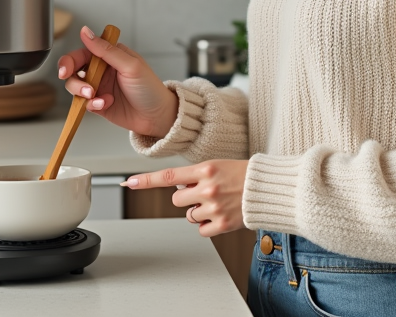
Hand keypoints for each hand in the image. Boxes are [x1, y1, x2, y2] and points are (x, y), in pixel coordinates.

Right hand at [57, 25, 178, 137]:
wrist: (157, 116)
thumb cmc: (149, 88)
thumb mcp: (130, 65)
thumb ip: (106, 50)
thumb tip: (86, 32)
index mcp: (109, 56)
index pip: (83, 53)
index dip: (70, 60)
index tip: (66, 70)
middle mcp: (102, 71)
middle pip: (74, 71)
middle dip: (73, 79)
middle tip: (85, 88)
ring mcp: (99, 88)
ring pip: (76, 87)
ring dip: (82, 92)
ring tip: (96, 96)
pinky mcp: (98, 104)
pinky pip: (85, 103)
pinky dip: (92, 104)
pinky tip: (105, 104)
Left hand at [121, 160, 248, 237]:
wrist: (267, 189)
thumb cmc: (243, 175)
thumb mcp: (217, 166)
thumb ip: (196, 175)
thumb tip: (179, 185)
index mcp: (205, 169)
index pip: (168, 175)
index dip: (146, 180)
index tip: (128, 182)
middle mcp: (207, 188)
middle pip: (177, 199)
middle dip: (187, 198)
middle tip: (206, 193)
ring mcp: (214, 207)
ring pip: (189, 215)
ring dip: (198, 212)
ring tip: (218, 203)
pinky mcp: (222, 224)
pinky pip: (201, 229)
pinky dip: (209, 226)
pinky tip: (221, 216)